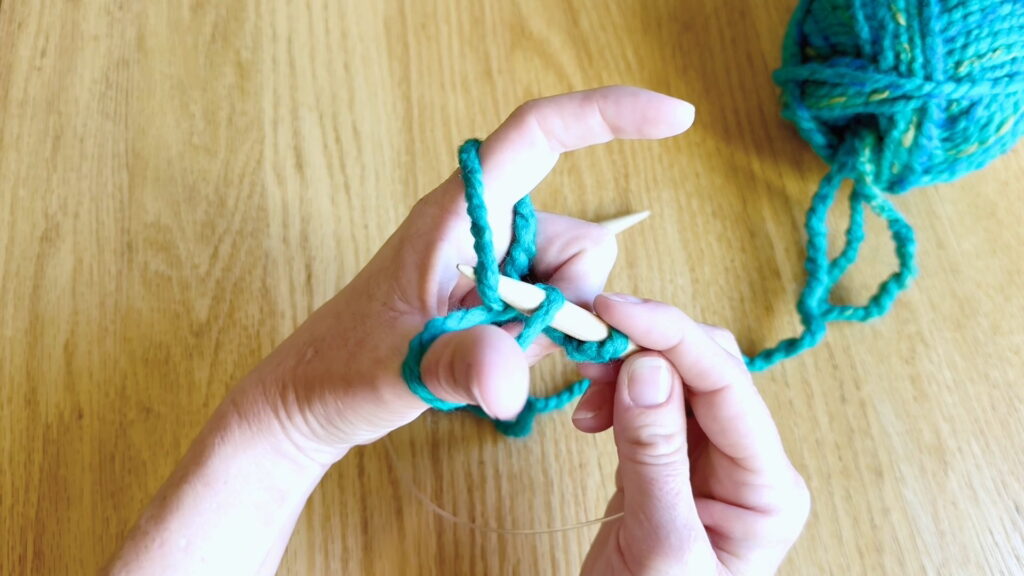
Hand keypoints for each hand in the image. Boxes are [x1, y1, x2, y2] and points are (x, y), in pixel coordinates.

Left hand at [238, 86, 696, 464]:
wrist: (313, 399)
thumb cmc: (341, 366)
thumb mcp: (400, 368)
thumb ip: (460, 365)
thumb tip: (513, 380)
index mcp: (457, 213)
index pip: (539, 135)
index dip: (607, 115)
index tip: (675, 118)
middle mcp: (484, 226)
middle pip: (579, 241)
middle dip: (570, 301)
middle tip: (510, 345)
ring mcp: (494, 263)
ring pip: (575, 281)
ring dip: (556, 328)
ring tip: (489, 357)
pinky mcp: (497, 296)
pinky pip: (559, 307)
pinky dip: (551, 338)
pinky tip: (502, 361)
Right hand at [573, 296, 810, 575]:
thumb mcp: (660, 546)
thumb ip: (656, 457)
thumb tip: (648, 367)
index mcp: (769, 486)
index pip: (728, 387)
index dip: (673, 337)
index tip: (617, 311)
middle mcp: (745, 464)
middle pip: (707, 370)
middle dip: (647, 343)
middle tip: (587, 338)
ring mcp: (706, 462)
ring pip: (673, 379)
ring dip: (626, 364)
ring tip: (583, 381)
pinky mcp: (666, 463)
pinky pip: (646, 404)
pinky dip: (614, 393)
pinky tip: (588, 413)